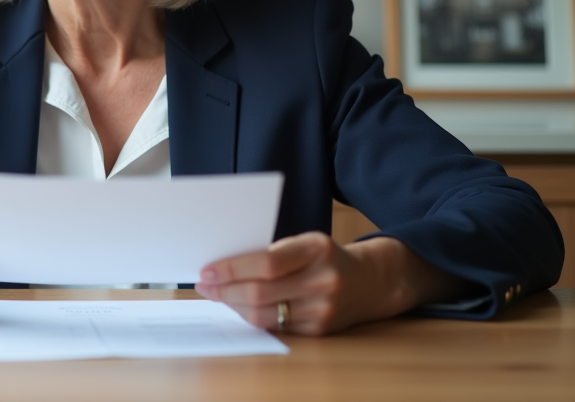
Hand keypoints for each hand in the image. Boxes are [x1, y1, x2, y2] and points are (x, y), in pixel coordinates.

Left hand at [195, 233, 465, 335]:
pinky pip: (276, 327)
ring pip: (265, 315)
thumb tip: (223, 265)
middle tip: (204, 285)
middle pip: (261, 293)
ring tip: (217, 295)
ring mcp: (323, 309)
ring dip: (234, 306)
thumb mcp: (305, 243)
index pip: (266, 262)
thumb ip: (271, 252)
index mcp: (316, 249)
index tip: (207, 270)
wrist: (371, 281)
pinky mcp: (320, 331)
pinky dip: (253, 317)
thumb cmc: (325, 257)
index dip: (232, 269)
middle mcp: (322, 280)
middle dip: (225, 290)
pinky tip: (240, 307)